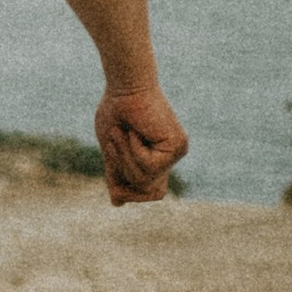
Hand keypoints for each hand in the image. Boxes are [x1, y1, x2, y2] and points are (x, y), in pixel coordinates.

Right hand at [95, 83, 186, 205]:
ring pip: (146, 180)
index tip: (115, 176)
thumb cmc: (116, 112)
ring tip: (121, 133)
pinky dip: (134, 150)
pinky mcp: (177, 146)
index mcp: (159, 157)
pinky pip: (150, 166)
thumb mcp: (113, 151)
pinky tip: (135, 131)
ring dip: (125, 158)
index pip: (153, 192)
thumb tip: (117, 203)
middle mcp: (172, 156)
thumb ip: (117, 175)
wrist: (124, 87)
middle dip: (124, 173)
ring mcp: (177, 152)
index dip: (132, 194)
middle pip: (150, 191)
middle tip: (115, 142)